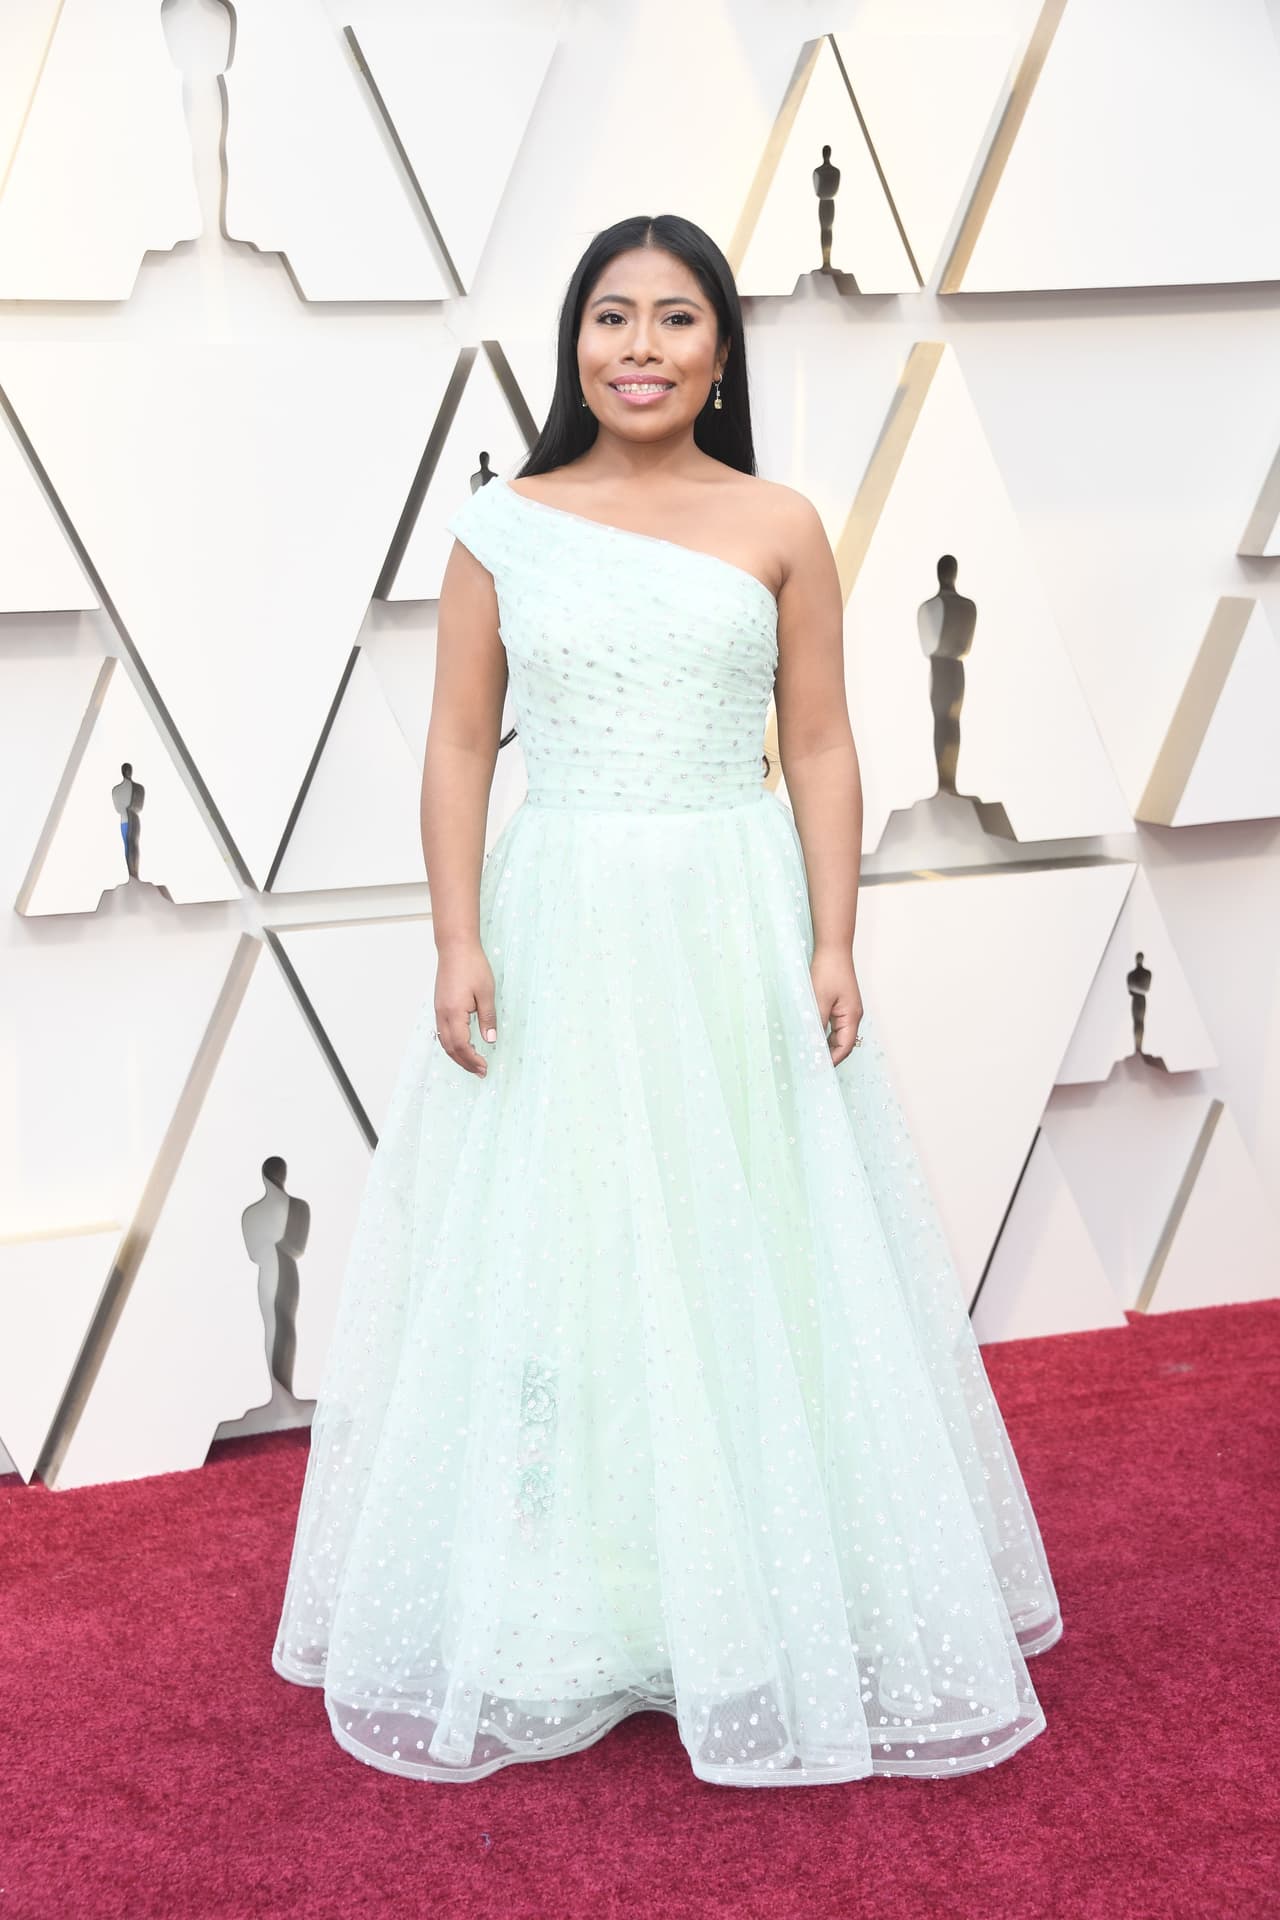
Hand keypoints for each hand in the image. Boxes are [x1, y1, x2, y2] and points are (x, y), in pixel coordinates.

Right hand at [434, 941, 497, 1077]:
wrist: (455, 947)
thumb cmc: (472, 966)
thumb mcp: (486, 993)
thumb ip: (487, 1018)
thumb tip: (490, 1040)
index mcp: (454, 1013)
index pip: (462, 1045)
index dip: (473, 1060)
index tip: (485, 1068)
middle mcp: (443, 1014)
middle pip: (450, 1048)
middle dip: (465, 1063)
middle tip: (480, 1072)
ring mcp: (439, 1010)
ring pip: (444, 1041)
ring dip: (457, 1055)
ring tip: (472, 1063)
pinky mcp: (440, 1005)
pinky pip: (442, 1031)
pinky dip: (452, 1044)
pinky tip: (462, 1045)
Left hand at [810, 948, 863, 1065]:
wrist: (833, 948)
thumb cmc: (828, 971)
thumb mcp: (819, 999)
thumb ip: (816, 1024)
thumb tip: (812, 1045)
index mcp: (851, 1017)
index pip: (844, 1047)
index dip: (831, 1060)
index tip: (817, 1070)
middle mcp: (852, 1016)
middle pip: (842, 1043)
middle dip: (827, 1055)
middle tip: (809, 1066)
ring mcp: (847, 1010)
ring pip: (836, 1035)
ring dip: (824, 1045)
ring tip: (808, 1055)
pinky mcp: (840, 1004)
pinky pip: (833, 1025)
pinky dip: (822, 1033)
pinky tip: (810, 1036)